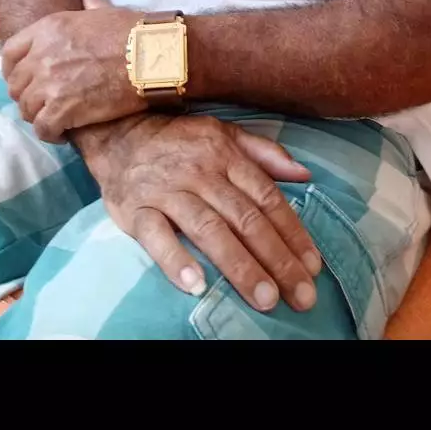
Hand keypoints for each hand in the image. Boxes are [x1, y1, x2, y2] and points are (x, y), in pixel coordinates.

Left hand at [2, 0, 140, 141]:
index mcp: (48, 29)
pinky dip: (50, 134)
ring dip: (38, 116)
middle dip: (27, 96)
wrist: (153, 57)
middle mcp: (42, 55)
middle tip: (43, 104)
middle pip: (16, 84)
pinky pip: (43, 128)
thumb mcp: (105, 12)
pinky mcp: (62, 109)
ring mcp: (49, 83)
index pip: (10, 52)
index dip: (13, 70)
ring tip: (55, 120)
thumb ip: (90, 5)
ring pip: (26, 109)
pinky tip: (63, 134)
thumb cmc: (134, 33)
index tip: (23, 80)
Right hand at [76, 114, 321, 313]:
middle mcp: (199, 172)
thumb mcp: (224, 133)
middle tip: (300, 296)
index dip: (292, 233)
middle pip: (245, 219)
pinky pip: (156, 236)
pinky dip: (176, 260)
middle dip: (276, 259)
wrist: (117, 131)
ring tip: (263, 298)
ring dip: (239, 265)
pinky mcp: (135, 209)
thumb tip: (305, 173)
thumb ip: (265, 153)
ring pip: (208, 229)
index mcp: (225, 155)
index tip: (313, 266)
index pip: (266, 198)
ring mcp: (166, 191)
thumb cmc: (179, 140)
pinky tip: (196, 286)